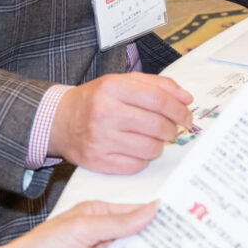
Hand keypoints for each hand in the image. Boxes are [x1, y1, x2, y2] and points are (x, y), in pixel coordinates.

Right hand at [49, 72, 192, 173]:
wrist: (60, 121)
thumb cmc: (97, 100)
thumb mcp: (123, 82)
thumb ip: (157, 85)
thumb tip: (187, 99)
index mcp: (112, 87)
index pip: (157, 99)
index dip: (178, 110)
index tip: (187, 116)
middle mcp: (104, 112)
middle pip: (156, 125)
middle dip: (173, 129)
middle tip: (174, 130)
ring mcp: (99, 139)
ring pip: (149, 148)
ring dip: (160, 146)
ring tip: (156, 140)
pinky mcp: (97, 161)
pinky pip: (135, 165)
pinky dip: (144, 159)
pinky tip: (139, 151)